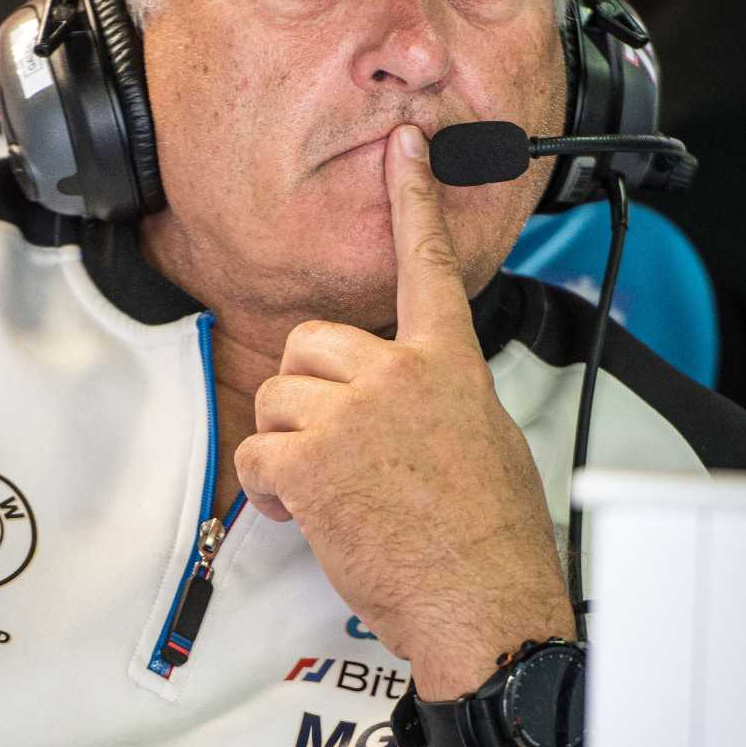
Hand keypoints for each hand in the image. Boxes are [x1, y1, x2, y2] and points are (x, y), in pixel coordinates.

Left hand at [234, 124, 571, 695]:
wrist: (482, 601)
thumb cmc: (489, 535)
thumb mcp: (485, 438)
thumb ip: (438, 395)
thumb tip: (410, 397)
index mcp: (448, 363)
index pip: (426, 263)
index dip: (412, 198)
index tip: (402, 146)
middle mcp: (398, 374)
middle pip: (311, 341)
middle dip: (307, 391)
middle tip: (330, 441)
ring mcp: (352, 414)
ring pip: (277, 393)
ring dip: (286, 441)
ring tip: (325, 488)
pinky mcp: (311, 460)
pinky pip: (256, 449)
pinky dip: (266, 485)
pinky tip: (303, 510)